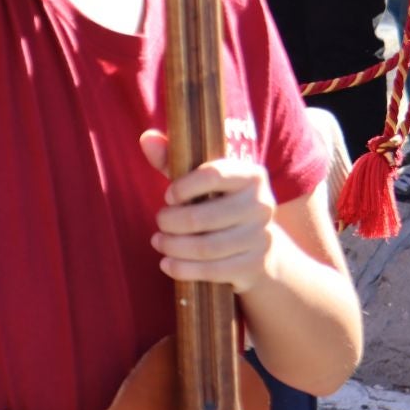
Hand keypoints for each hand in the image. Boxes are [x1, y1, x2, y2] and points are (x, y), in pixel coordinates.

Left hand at [140, 132, 276, 294]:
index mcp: (251, 175)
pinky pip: (212, 271)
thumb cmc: (220, 204)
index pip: (213, 175)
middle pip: (203, 217)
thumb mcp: (200, 181)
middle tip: (160, 222)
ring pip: (205, 247)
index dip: (183, 187)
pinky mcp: (254, 265)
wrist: (258, 247)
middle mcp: (262, 205)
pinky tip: (167, 264)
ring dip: (173, 246)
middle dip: (170, 222)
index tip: (169, 196)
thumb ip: (173, 160)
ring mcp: (261, 237)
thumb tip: (146, 138)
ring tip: (159, 241)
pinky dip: (182, 269)